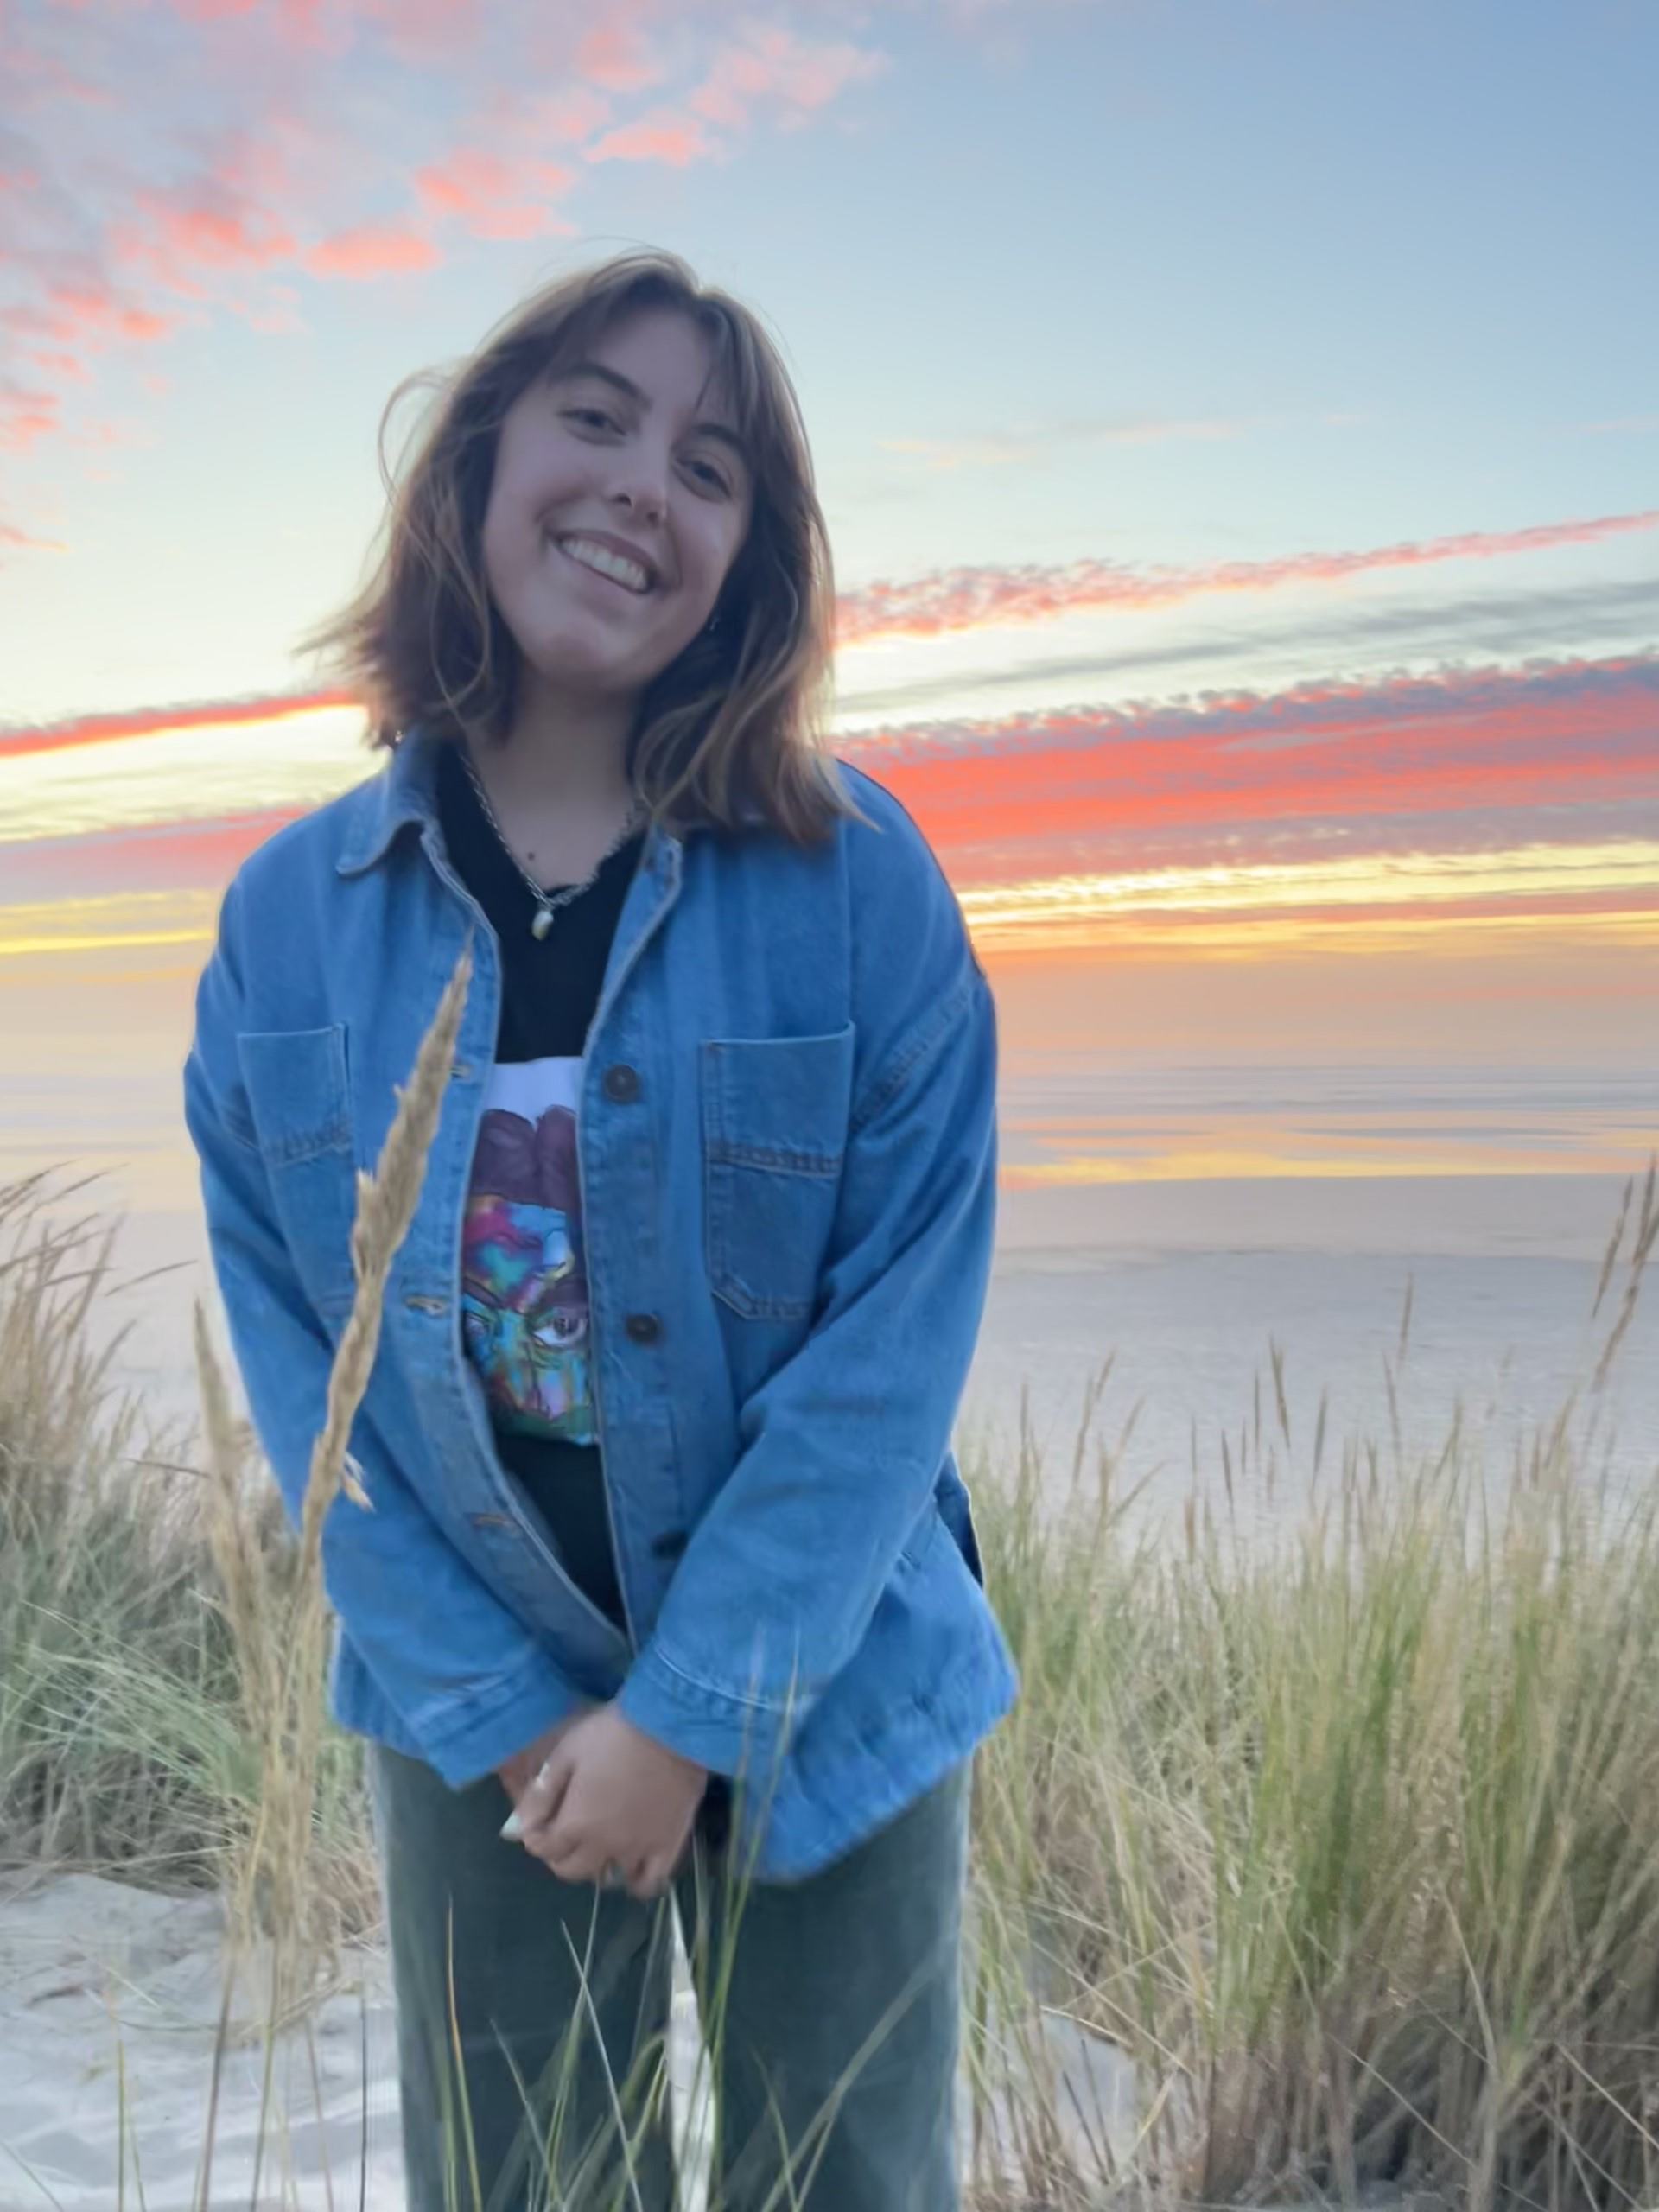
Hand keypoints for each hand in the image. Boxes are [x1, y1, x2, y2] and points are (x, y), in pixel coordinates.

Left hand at [513, 1703, 707, 1899]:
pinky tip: (634, 1866)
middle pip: (572, 1870)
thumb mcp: (567, 1752)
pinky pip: (649, 1883)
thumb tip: (520, 1827)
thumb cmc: (614, 1734)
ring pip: (608, 1878)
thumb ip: (541, 1793)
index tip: (540, 1823)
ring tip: (600, 1845)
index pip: (544, 1849)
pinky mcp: (668, 1848)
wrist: (671, 1727)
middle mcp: (603, 1847)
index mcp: (575, 1824)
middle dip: (561, 1855)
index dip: (537, 1837)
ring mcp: (637, 1851)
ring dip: (597, 1866)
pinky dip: (637, 1882)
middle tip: (566, 1834)